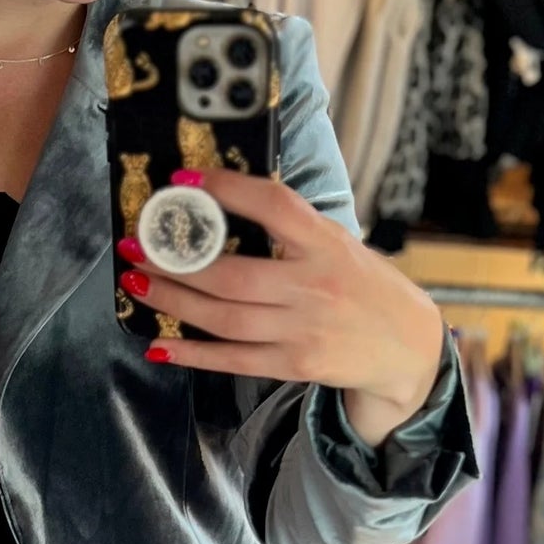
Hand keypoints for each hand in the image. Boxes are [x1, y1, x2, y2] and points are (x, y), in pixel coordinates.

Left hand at [119, 171, 445, 446]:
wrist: (407, 347)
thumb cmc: (363, 286)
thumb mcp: (339, 244)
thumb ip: (293, 229)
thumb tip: (225, 204)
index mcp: (326, 243)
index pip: (274, 206)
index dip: (228, 190)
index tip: (185, 179)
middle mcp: (315, 285)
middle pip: (232, 275)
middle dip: (176, 262)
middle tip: (137, 245)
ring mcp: (304, 329)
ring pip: (224, 318)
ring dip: (173, 301)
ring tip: (136, 283)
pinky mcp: (295, 364)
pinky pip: (233, 360)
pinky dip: (192, 354)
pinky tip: (159, 344)